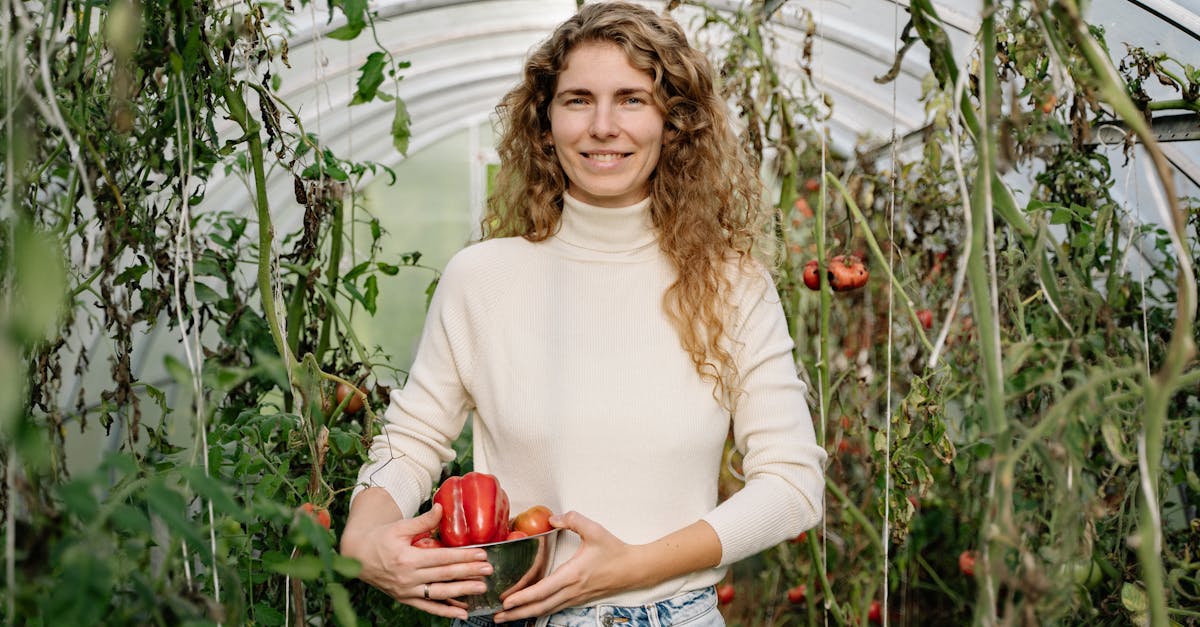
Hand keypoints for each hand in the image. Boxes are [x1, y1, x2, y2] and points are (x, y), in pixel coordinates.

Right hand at [340, 502, 493, 618]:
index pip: (442, 558)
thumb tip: (442, 507)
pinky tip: (462, 612)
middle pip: (444, 575)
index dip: (463, 556)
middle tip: (488, 570)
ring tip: (481, 588)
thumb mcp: (400, 526)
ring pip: (439, 594)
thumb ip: (423, 520)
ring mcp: (407, 591)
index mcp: (407, 558)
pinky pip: (428, 606)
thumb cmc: (380, 538)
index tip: (482, 555)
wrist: (357, 555)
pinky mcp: (405, 598)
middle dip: (468, 573)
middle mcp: (408, 577)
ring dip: (462, 592)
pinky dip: (445, 611)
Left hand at [493, 511, 638, 621]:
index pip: (543, 590)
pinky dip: (538, 611)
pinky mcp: (578, 599)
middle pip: (540, 607)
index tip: (506, 601)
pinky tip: (529, 611)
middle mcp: (572, 590)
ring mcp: (575, 597)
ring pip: (546, 610)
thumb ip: (573, 519)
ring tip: (506, 617)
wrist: (634, 569)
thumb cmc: (615, 551)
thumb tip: (553, 518)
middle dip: (517, 613)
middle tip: (497, 616)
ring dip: (525, 615)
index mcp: (573, 574)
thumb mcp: (595, 530)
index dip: (523, 597)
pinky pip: (554, 608)